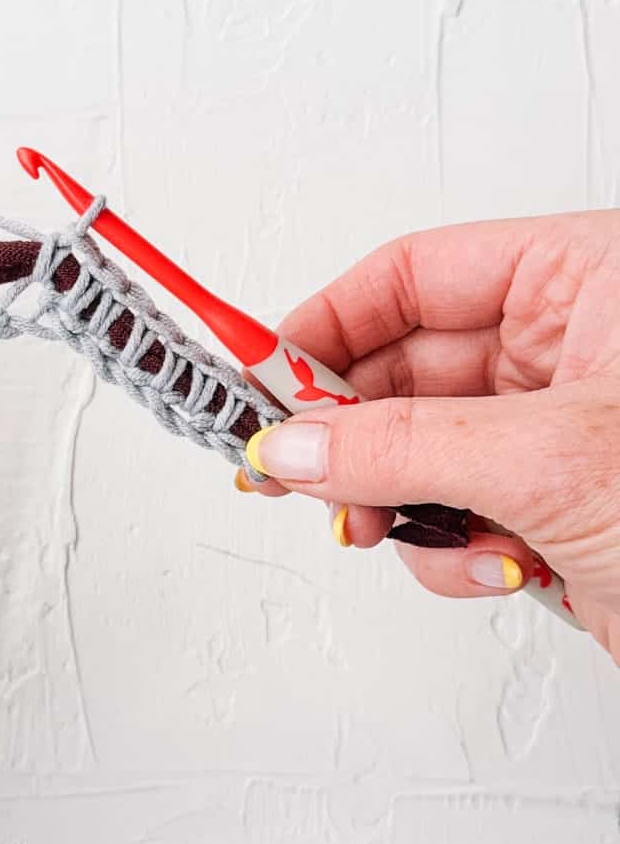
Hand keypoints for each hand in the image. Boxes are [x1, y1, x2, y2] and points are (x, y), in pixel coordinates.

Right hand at [239, 212, 619, 659]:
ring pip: (412, 452)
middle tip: (290, 472)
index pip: (409, 276)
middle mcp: (562, 347)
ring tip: (400, 532)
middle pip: (398, 372)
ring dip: (396, 505)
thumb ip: (395, 447)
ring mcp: (549, 430)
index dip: (325, 324)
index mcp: (583, 280)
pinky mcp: (546, 502)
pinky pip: (448, 510)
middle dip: (349, 436)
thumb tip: (286, 445)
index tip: (259, 375)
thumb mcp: (546, 458)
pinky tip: (498, 568)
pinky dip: (447, 549)